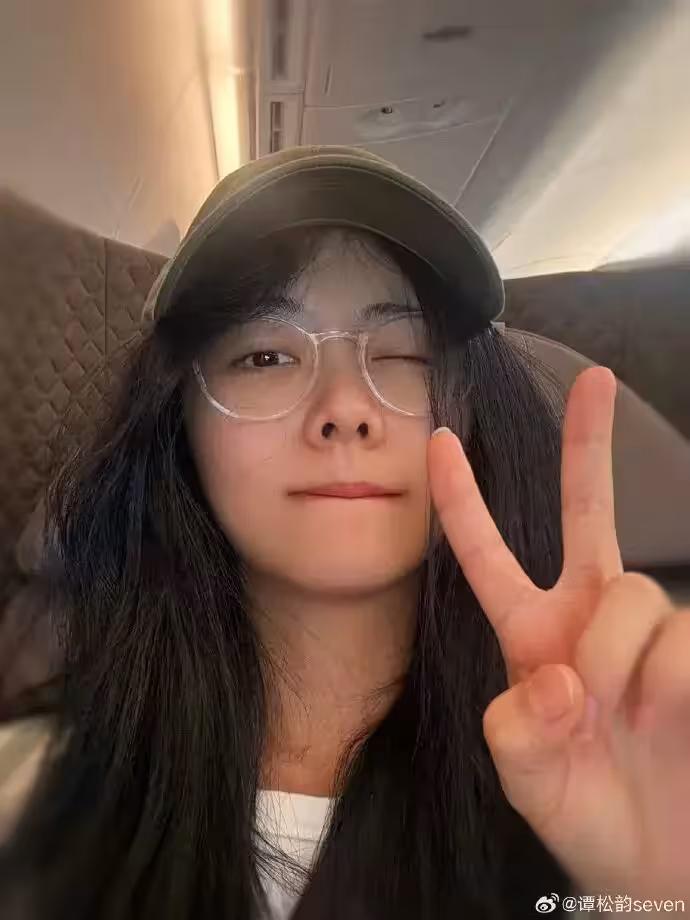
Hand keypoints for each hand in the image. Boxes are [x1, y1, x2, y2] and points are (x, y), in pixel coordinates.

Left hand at [428, 366, 689, 901]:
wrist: (657, 863)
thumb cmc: (585, 811)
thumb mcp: (525, 775)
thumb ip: (518, 727)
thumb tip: (556, 675)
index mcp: (532, 633)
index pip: (488, 556)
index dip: (464, 502)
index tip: (442, 443)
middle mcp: (590, 616)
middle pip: (589, 513)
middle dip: (588, 443)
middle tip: (599, 379)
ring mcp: (648, 630)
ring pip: (632, 598)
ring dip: (621, 667)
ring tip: (625, 724)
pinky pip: (682, 643)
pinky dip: (670, 689)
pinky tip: (670, 722)